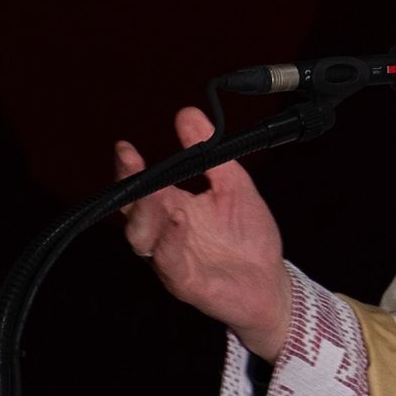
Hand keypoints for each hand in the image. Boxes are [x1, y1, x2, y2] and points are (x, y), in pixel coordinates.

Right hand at [115, 106, 292, 359]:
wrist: (271, 283)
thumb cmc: (248, 237)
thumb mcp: (234, 185)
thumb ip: (211, 154)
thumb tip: (187, 112)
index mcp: (172, 210)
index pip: (141, 187)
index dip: (129, 169)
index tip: (125, 147)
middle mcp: (165, 235)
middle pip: (133, 211)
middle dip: (129, 186)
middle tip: (132, 162)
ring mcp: (172, 260)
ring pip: (143, 239)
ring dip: (146, 214)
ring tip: (158, 193)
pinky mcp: (187, 283)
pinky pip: (169, 263)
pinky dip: (170, 242)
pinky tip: (179, 220)